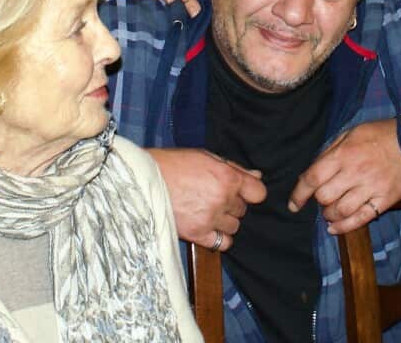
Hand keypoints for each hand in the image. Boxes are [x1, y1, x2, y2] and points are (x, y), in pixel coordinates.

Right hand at [148, 148, 266, 250]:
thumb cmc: (173, 165)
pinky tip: (207, 227)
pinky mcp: (197, 234)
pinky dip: (219, 238)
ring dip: (224, 221)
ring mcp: (210, 218)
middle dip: (232, 204)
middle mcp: (222, 199)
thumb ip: (234, 168)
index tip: (241, 191)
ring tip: (206, 212)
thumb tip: (257, 176)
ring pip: (234, 227)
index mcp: (227, 177)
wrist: (141, 181)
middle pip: (243, 210)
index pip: (258, 193)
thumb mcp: (205, 157)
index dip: (250, 192)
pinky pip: (222, 243)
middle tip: (213, 197)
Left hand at [288, 118, 400, 234]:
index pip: (313, 178)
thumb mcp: (351, 133)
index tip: (294, 204)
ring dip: (330, 215)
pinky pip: (361, 219)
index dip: (299, 194)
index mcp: (344, 154)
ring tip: (331, 211)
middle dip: (318, 201)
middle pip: (324, 197)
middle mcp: (356, 172)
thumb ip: (330, 152)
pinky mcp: (385, 200)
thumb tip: (312, 173)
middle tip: (323, 199)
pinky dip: (344, 227)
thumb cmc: (380, 135)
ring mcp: (371, 187)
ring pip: (340, 211)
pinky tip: (336, 227)